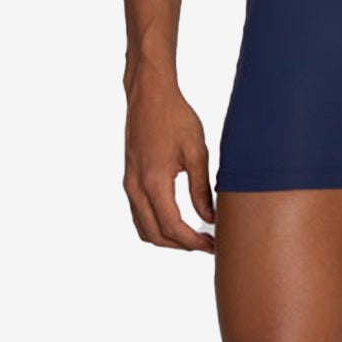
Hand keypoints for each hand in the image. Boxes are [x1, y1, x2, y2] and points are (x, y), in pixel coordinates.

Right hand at [123, 62, 215, 252]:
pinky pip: (138, 214)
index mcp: (154, 181)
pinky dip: (156, 225)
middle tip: (207, 245)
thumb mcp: (196, 151)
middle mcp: (136, 187)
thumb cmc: (175, 116)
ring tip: (194, 236)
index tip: (212, 246)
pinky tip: (177, 220)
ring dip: (167, 238)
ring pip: (144, 228)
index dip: (193, 242)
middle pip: (155, 235)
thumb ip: (201, 189)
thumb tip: (209, 218)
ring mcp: (129, 184)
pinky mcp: (129, 179)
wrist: (149, 95)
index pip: (172, 227)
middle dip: (182, 246)